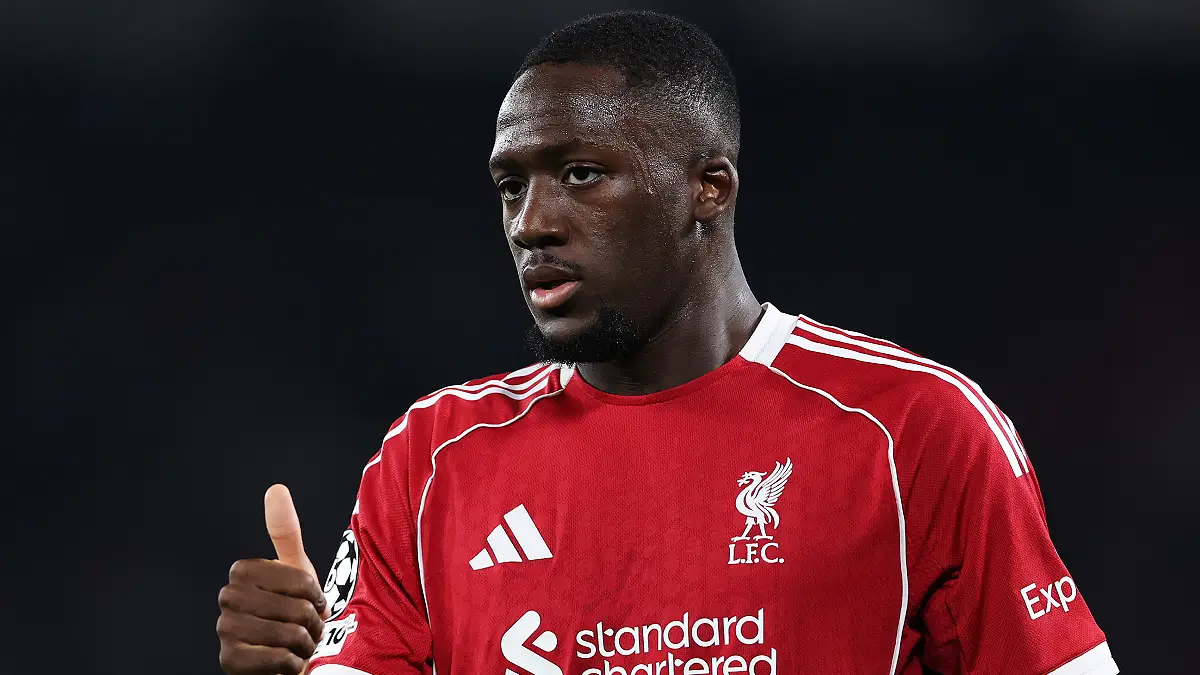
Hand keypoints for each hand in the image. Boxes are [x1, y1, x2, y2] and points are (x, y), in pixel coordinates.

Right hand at [218, 484, 331, 674]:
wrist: (286, 655)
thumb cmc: (293, 609)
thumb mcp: (295, 569)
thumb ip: (285, 532)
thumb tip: (276, 489)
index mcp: (242, 571)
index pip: (297, 579)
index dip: (312, 593)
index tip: (311, 599)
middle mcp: (227, 598)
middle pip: (294, 608)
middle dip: (310, 621)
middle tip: (306, 626)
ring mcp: (225, 630)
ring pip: (287, 635)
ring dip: (304, 644)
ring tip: (298, 643)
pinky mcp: (229, 661)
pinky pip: (277, 660)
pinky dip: (292, 664)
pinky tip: (286, 662)